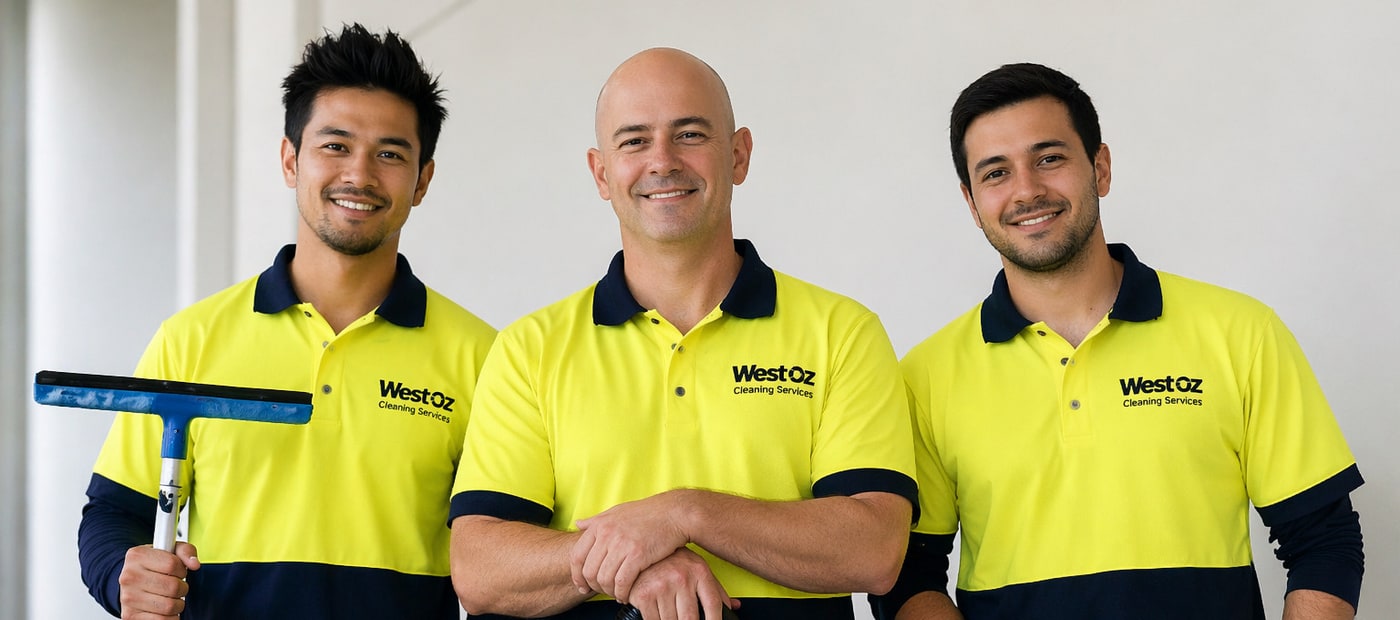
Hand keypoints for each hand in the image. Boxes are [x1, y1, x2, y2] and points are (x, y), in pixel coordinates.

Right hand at [117, 542, 199, 618]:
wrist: (131, 581)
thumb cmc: (152, 565)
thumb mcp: (169, 550)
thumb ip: (186, 551)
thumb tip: (194, 564)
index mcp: (137, 556)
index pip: (172, 564)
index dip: (182, 569)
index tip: (179, 572)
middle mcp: (129, 577)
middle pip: (173, 587)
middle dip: (182, 587)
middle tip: (177, 586)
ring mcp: (128, 597)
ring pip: (169, 606)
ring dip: (178, 604)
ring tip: (171, 597)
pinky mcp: (130, 615)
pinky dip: (171, 616)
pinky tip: (166, 609)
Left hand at [572, 491, 691, 600]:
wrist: (674, 513)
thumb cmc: (647, 513)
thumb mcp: (617, 512)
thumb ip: (596, 520)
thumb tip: (578, 523)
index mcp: (600, 525)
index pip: (577, 556)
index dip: (577, 575)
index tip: (583, 585)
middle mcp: (607, 534)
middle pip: (589, 571)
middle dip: (594, 586)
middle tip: (602, 591)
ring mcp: (622, 544)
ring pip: (605, 579)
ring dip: (609, 591)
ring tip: (616, 593)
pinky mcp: (638, 555)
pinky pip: (622, 582)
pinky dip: (622, 593)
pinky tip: (626, 595)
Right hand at [623, 548, 739, 619]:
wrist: (644, 544)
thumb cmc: (674, 559)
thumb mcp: (698, 568)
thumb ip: (716, 590)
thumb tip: (734, 606)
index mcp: (699, 571)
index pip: (713, 604)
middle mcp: (681, 577)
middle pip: (691, 618)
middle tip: (687, 618)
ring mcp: (662, 586)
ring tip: (671, 613)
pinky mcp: (643, 594)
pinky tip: (658, 613)